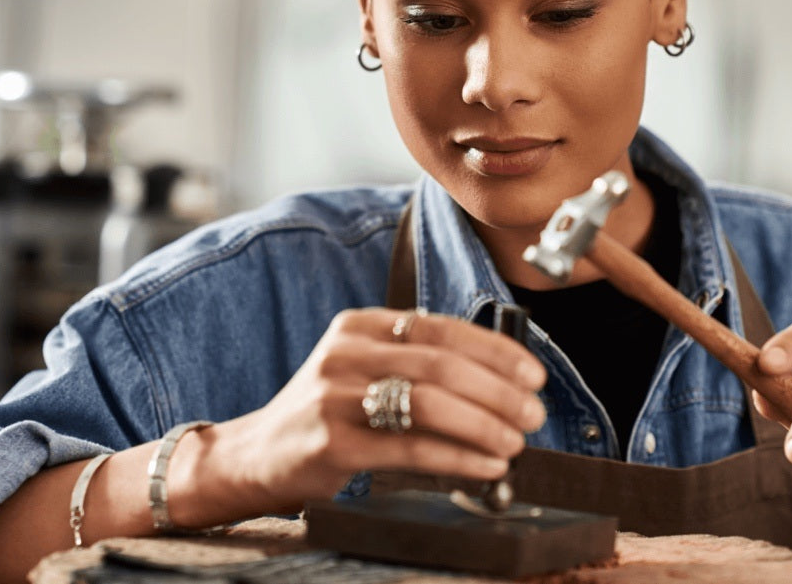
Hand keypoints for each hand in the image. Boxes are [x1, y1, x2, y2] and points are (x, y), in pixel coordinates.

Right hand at [222, 308, 547, 513]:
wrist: (258, 455)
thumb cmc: (328, 413)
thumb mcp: (364, 371)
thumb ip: (416, 365)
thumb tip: (502, 382)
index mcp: (359, 326)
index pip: (441, 328)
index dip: (495, 351)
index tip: (532, 374)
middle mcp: (345, 353)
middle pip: (440, 365)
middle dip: (499, 391)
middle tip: (533, 414)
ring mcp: (334, 397)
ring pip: (428, 403)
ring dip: (484, 424)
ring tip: (514, 442)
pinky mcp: (332, 443)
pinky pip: (410, 449)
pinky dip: (458, 457)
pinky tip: (484, 465)